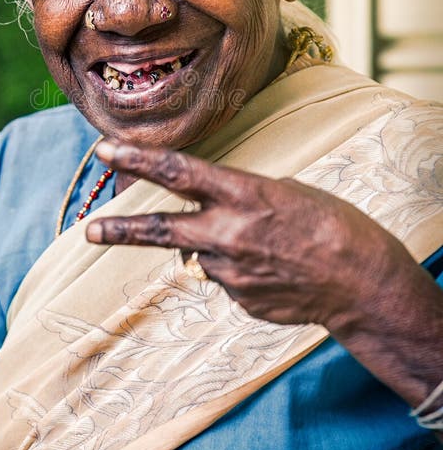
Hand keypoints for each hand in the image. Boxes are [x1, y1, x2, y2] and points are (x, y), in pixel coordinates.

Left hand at [86, 140, 395, 328]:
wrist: (359, 281)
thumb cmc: (328, 222)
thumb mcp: (283, 192)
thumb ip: (235, 201)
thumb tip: (203, 218)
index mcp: (243, 195)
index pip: (178, 172)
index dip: (137, 159)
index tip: (104, 150)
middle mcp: (228, 234)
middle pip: (160, 229)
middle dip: (120, 229)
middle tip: (90, 230)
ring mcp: (230, 272)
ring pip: (201, 253)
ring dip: (215, 245)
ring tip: (263, 245)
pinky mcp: (238, 299)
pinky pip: (225, 276)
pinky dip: (239, 268)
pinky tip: (272, 267)